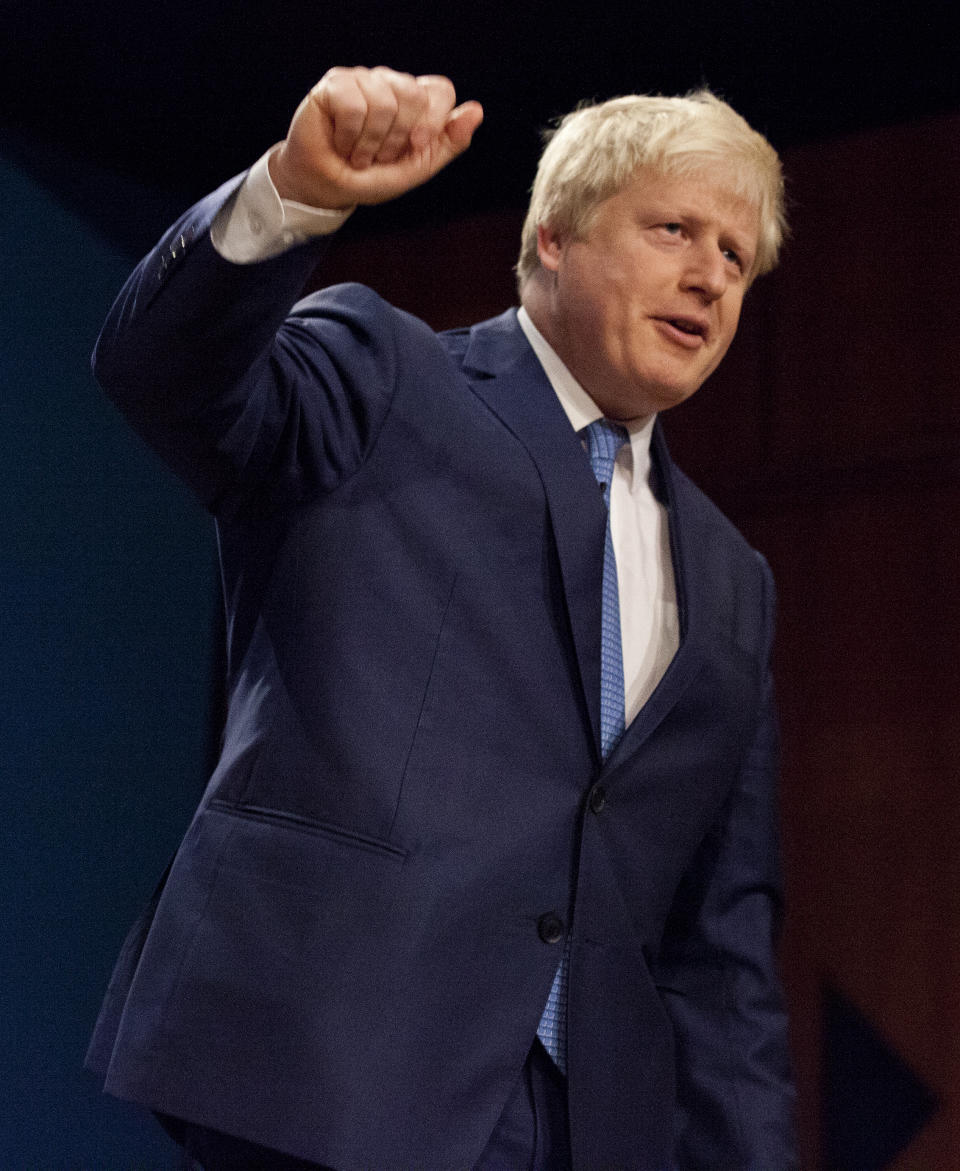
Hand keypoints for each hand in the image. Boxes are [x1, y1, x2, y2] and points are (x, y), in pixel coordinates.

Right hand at [269, 66, 483, 209]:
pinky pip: (354, 105)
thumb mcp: (418, 166)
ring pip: (384, 102)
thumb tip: (477, 110)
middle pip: (414, 95)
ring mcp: (362, 79)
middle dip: (399, 138)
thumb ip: (449, 142)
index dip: (433, 122)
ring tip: (359, 154)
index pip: (440, 90)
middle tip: (381, 156)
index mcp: (414, 100)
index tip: (416, 147)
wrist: (329, 188)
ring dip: (371, 143)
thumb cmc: (372, 176)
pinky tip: (342, 144)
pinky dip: (349, 137)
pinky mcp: (334, 84)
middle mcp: (390, 84)